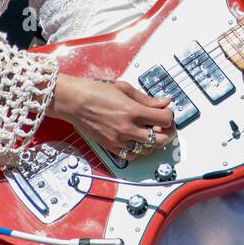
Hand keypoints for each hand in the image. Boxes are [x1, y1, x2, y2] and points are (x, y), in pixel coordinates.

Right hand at [48, 74, 177, 160]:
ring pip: (147, 150)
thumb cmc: (95, 91)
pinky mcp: (110, 147)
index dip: (169, 115)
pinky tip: (136, 140)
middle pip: (160, 140)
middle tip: (164, 126)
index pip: (164, 120)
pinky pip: (131, 156)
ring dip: (153, 142)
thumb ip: (146, 98)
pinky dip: (137, 150)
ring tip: (148, 131)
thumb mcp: (124, 88)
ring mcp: (118, 140)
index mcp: (133, 111)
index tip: (166, 112)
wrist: (74, 101)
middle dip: (167, 132)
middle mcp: (127, 128)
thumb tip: (163, 102)